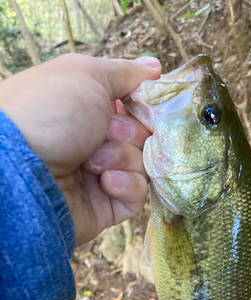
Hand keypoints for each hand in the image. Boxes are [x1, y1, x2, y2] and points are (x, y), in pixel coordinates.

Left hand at [0, 54, 160, 245]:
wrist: (22, 173)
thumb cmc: (49, 114)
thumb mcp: (85, 76)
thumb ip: (124, 72)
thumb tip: (155, 68)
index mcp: (86, 109)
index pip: (131, 106)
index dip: (142, 105)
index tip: (144, 102)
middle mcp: (93, 141)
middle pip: (141, 136)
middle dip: (130, 133)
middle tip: (107, 133)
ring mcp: (99, 176)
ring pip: (141, 165)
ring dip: (124, 158)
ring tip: (93, 163)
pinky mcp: (105, 207)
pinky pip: (136, 195)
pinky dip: (127, 186)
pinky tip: (106, 182)